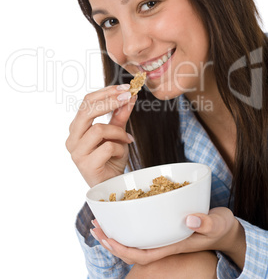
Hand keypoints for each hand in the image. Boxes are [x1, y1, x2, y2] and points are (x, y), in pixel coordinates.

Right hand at [66, 84, 136, 186]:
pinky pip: (107, 147)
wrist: (112, 184)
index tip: (125, 88)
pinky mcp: (86, 165)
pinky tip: (123, 150)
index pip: (86, 102)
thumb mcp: (117, 132)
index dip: (106, 92)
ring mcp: (77, 152)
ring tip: (127, 138)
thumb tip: (129, 95)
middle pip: (86, 111)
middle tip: (128, 97)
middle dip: (109, 101)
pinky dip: (120, 147)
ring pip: (98, 129)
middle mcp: (72, 138)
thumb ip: (120, 115)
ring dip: (118, 131)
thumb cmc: (111, 158)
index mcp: (77, 127)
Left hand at [90, 207, 245, 268]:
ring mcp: (164, 236)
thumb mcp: (217, 224)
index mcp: (173, 246)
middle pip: (132, 249)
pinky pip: (143, 230)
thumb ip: (205, 223)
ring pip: (135, 240)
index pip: (142, 255)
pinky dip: (130, 224)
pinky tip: (122, 214)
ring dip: (116, 232)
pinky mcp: (166, 227)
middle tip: (95, 227)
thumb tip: (188, 218)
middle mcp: (165, 243)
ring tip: (100, 223)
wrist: (226, 230)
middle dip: (111, 241)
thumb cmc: (221, 228)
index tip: (107, 239)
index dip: (123, 250)